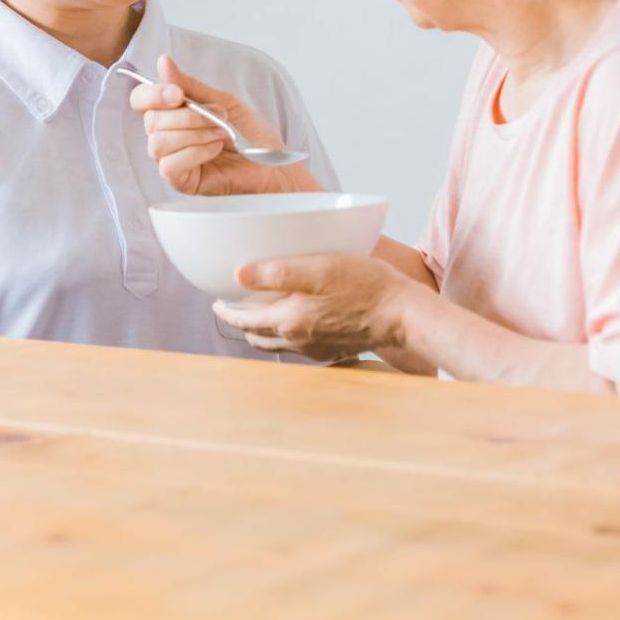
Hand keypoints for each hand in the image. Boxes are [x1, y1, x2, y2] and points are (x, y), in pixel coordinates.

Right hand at [131, 54, 316, 195]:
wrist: (273, 164)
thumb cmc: (251, 135)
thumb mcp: (223, 101)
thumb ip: (191, 86)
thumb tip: (163, 63)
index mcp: (174, 114)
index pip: (142, 100)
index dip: (153, 95)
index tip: (178, 94)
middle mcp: (168, 136)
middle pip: (152, 121)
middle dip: (189, 115)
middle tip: (219, 116)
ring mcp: (172, 160)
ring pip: (159, 143)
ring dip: (195, 133)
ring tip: (222, 133)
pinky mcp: (180, 181)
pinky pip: (170, 165)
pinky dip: (195, 152)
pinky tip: (215, 149)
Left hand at [212, 253, 417, 361]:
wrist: (402, 314)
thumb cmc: (365, 286)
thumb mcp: (319, 269)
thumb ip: (278, 272)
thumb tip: (239, 275)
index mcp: (289, 320)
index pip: (244, 320)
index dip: (227, 311)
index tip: (217, 302)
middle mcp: (299, 340)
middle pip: (258, 337)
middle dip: (243, 322)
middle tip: (237, 306)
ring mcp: (317, 349)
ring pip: (278, 344)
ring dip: (264, 331)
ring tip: (263, 314)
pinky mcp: (334, 351)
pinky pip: (301, 347)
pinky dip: (290, 337)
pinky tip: (300, 322)